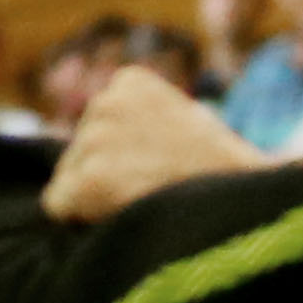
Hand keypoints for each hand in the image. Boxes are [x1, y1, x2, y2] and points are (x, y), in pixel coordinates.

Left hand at [48, 66, 264, 220]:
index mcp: (129, 81)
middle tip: (154, 188)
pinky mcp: (86, 178)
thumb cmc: (221, 173)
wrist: (245, 200)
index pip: (93, 129)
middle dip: (104, 177)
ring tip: (146, 200)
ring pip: (66, 183)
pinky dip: (81, 220)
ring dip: (95, 200)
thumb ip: (138, 124)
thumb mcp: (182, 123)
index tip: (160, 165)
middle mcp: (104, 100)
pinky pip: (57, 207)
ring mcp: (93, 138)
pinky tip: (124, 214)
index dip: (121, 159)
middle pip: (74, 155)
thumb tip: (99, 149)